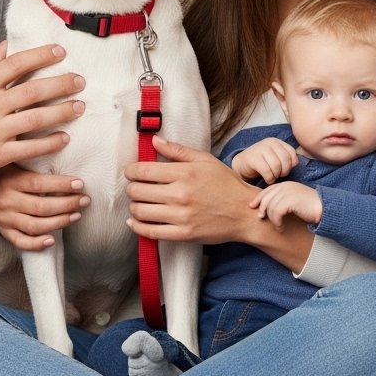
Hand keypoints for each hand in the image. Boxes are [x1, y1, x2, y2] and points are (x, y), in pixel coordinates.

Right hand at [0, 43, 85, 185]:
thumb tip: (5, 46)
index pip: (15, 64)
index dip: (40, 56)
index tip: (60, 51)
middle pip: (32, 91)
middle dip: (60, 84)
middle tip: (80, 80)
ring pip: (36, 119)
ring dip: (62, 112)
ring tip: (80, 106)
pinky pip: (30, 148)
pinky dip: (49, 143)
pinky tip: (64, 137)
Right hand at [0, 165, 88, 250]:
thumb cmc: (3, 173)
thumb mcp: (12, 160)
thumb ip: (32, 157)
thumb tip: (61, 143)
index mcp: (11, 181)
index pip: (39, 184)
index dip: (61, 185)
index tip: (80, 183)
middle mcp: (7, 201)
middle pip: (41, 207)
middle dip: (67, 204)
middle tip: (85, 200)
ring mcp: (5, 219)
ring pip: (34, 226)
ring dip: (59, 222)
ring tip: (77, 215)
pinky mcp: (5, 231)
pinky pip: (20, 242)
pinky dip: (36, 244)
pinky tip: (52, 240)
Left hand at [124, 136, 262, 244]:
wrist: (244, 213)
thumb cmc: (226, 184)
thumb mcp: (204, 160)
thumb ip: (177, 150)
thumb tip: (154, 141)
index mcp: (185, 173)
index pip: (143, 171)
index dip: (130, 171)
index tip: (131, 172)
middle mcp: (181, 194)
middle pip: (137, 191)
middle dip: (131, 188)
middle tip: (135, 188)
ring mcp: (181, 216)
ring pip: (140, 211)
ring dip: (133, 207)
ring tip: (138, 203)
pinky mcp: (183, 234)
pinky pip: (150, 232)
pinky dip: (137, 227)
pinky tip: (135, 222)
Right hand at [232, 138, 297, 183]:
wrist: (242, 164)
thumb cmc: (262, 162)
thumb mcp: (275, 157)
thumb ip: (286, 157)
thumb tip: (296, 163)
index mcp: (276, 141)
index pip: (291, 153)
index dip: (291, 164)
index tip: (285, 170)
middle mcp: (269, 142)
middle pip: (285, 160)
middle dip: (284, 171)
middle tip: (279, 175)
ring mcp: (260, 149)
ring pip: (277, 166)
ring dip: (276, 176)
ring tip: (273, 177)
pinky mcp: (253, 158)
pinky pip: (267, 171)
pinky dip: (269, 179)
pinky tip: (268, 180)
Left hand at [249, 181, 320, 227]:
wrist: (324, 208)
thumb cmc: (310, 207)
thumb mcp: (294, 200)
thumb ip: (282, 200)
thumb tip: (267, 207)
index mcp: (286, 185)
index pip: (267, 190)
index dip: (259, 198)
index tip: (253, 206)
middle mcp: (285, 186)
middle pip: (266, 198)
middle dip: (261, 208)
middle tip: (261, 218)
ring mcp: (287, 193)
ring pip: (270, 207)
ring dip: (272, 219)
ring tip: (278, 227)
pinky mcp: (290, 201)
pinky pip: (276, 212)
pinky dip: (277, 223)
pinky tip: (281, 229)